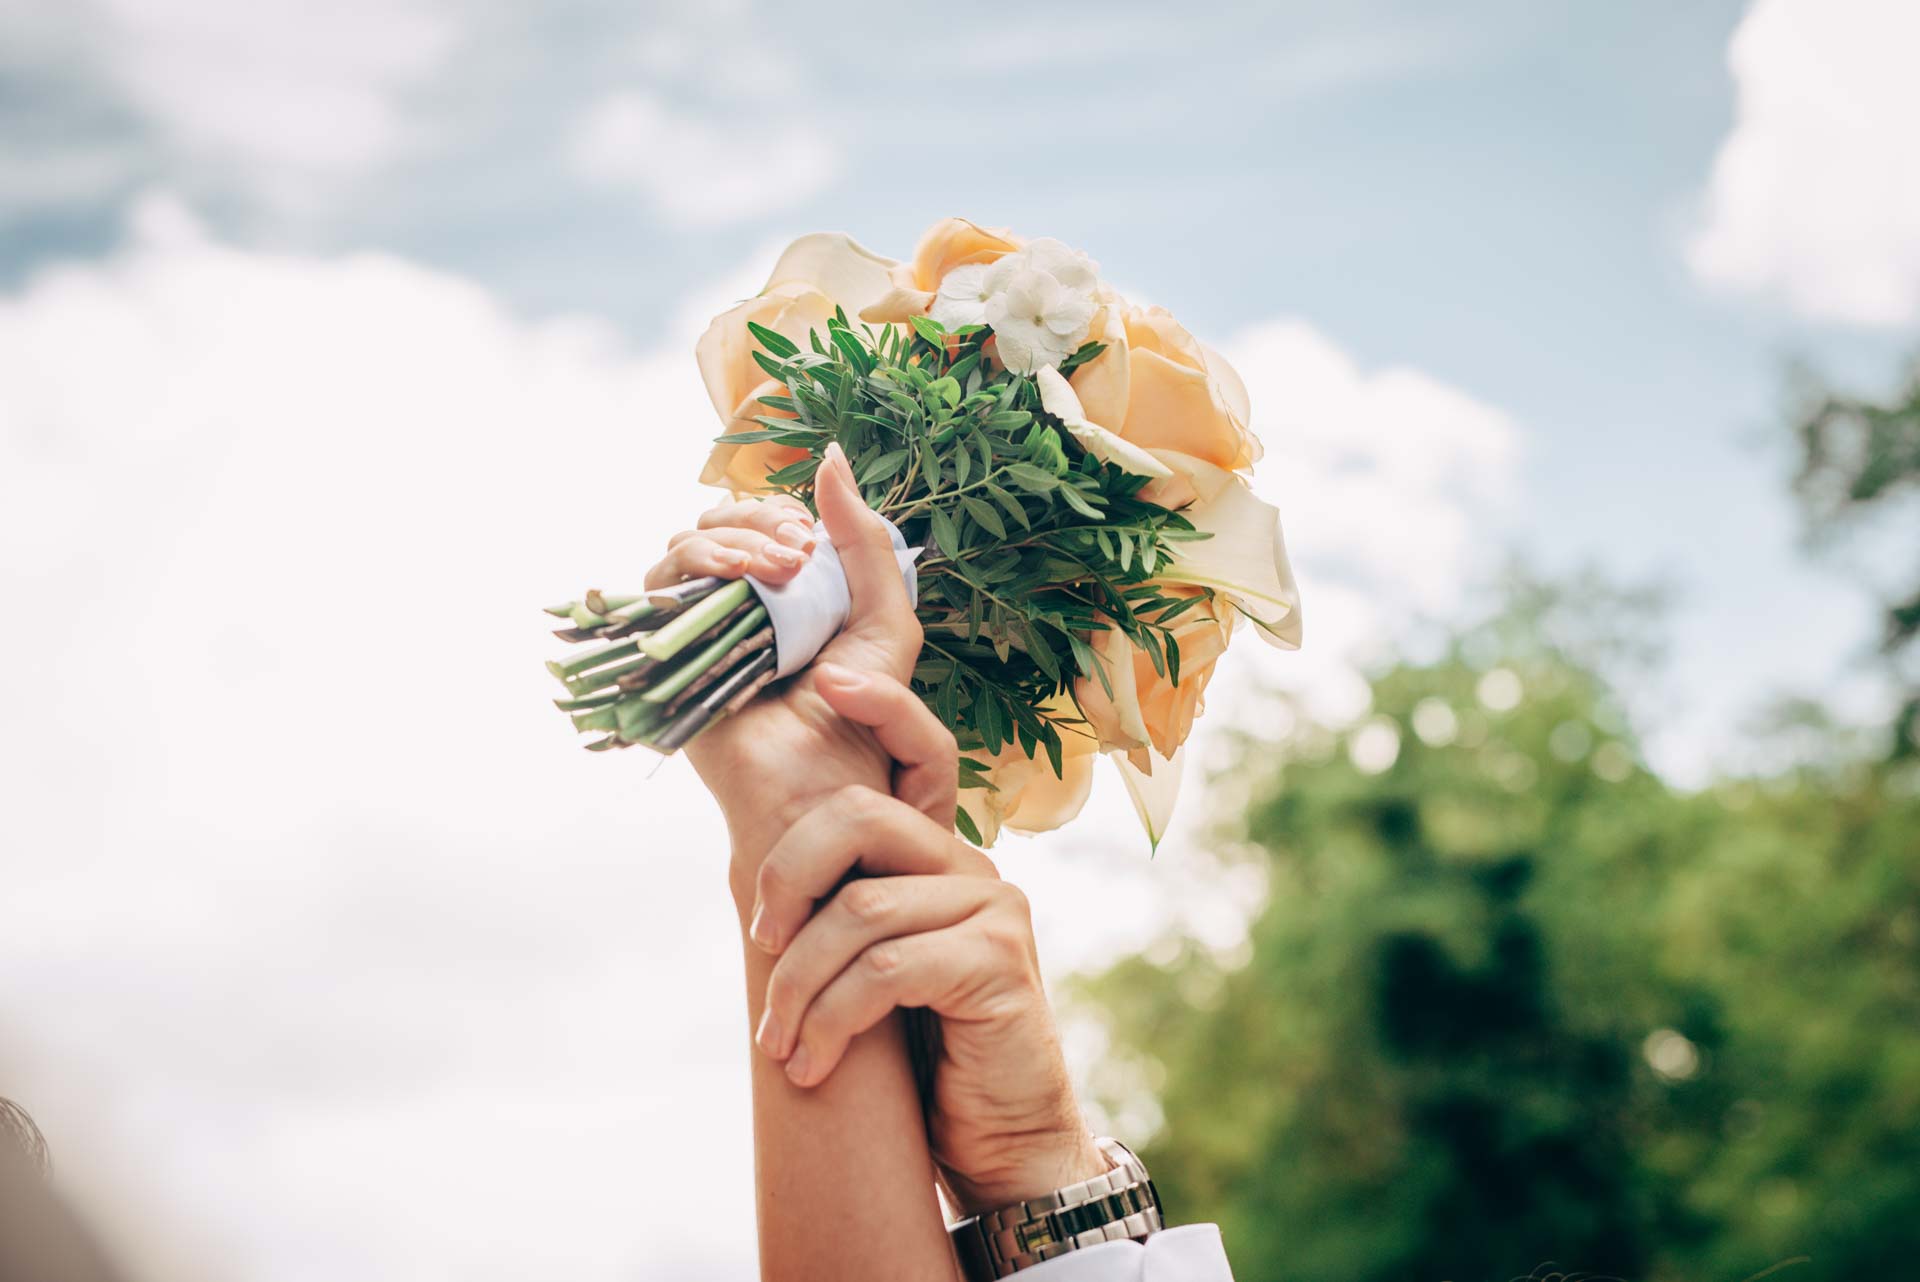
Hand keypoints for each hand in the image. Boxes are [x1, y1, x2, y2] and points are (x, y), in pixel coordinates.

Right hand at [642, 443, 930, 893]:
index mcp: (785, 595)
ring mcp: (698, 631)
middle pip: (716, 524)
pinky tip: (736, 580)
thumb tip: (829, 458)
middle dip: (755, 522)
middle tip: (796, 552)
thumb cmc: (863, 718)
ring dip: (730, 543)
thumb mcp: (885, 620)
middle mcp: (736, 608)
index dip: (779, 514)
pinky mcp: (669, 657)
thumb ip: (865, 540)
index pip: (760, 522)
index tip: (812, 536)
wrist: (827, 789)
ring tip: (776, 571)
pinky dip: (695, 567)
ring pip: (684, 548)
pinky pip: (658, 589)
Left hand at [744, 665, 1107, 1214]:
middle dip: (786, 876)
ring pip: (859, 913)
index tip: (827, 682)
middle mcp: (974, 871)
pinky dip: (831, 1020)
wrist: (1002, 1146)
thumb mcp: (876, 974)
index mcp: (942, 859)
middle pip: (862, 818)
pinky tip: (812, 1064)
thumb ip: (849, 918)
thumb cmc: (927, 1061)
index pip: (916, 755)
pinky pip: (885, 969)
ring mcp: (994, 913)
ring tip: (779, 1044)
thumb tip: (764, 891)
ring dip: (797, 986)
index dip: (880, 707)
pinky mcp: (997, 966)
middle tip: (759, 945)